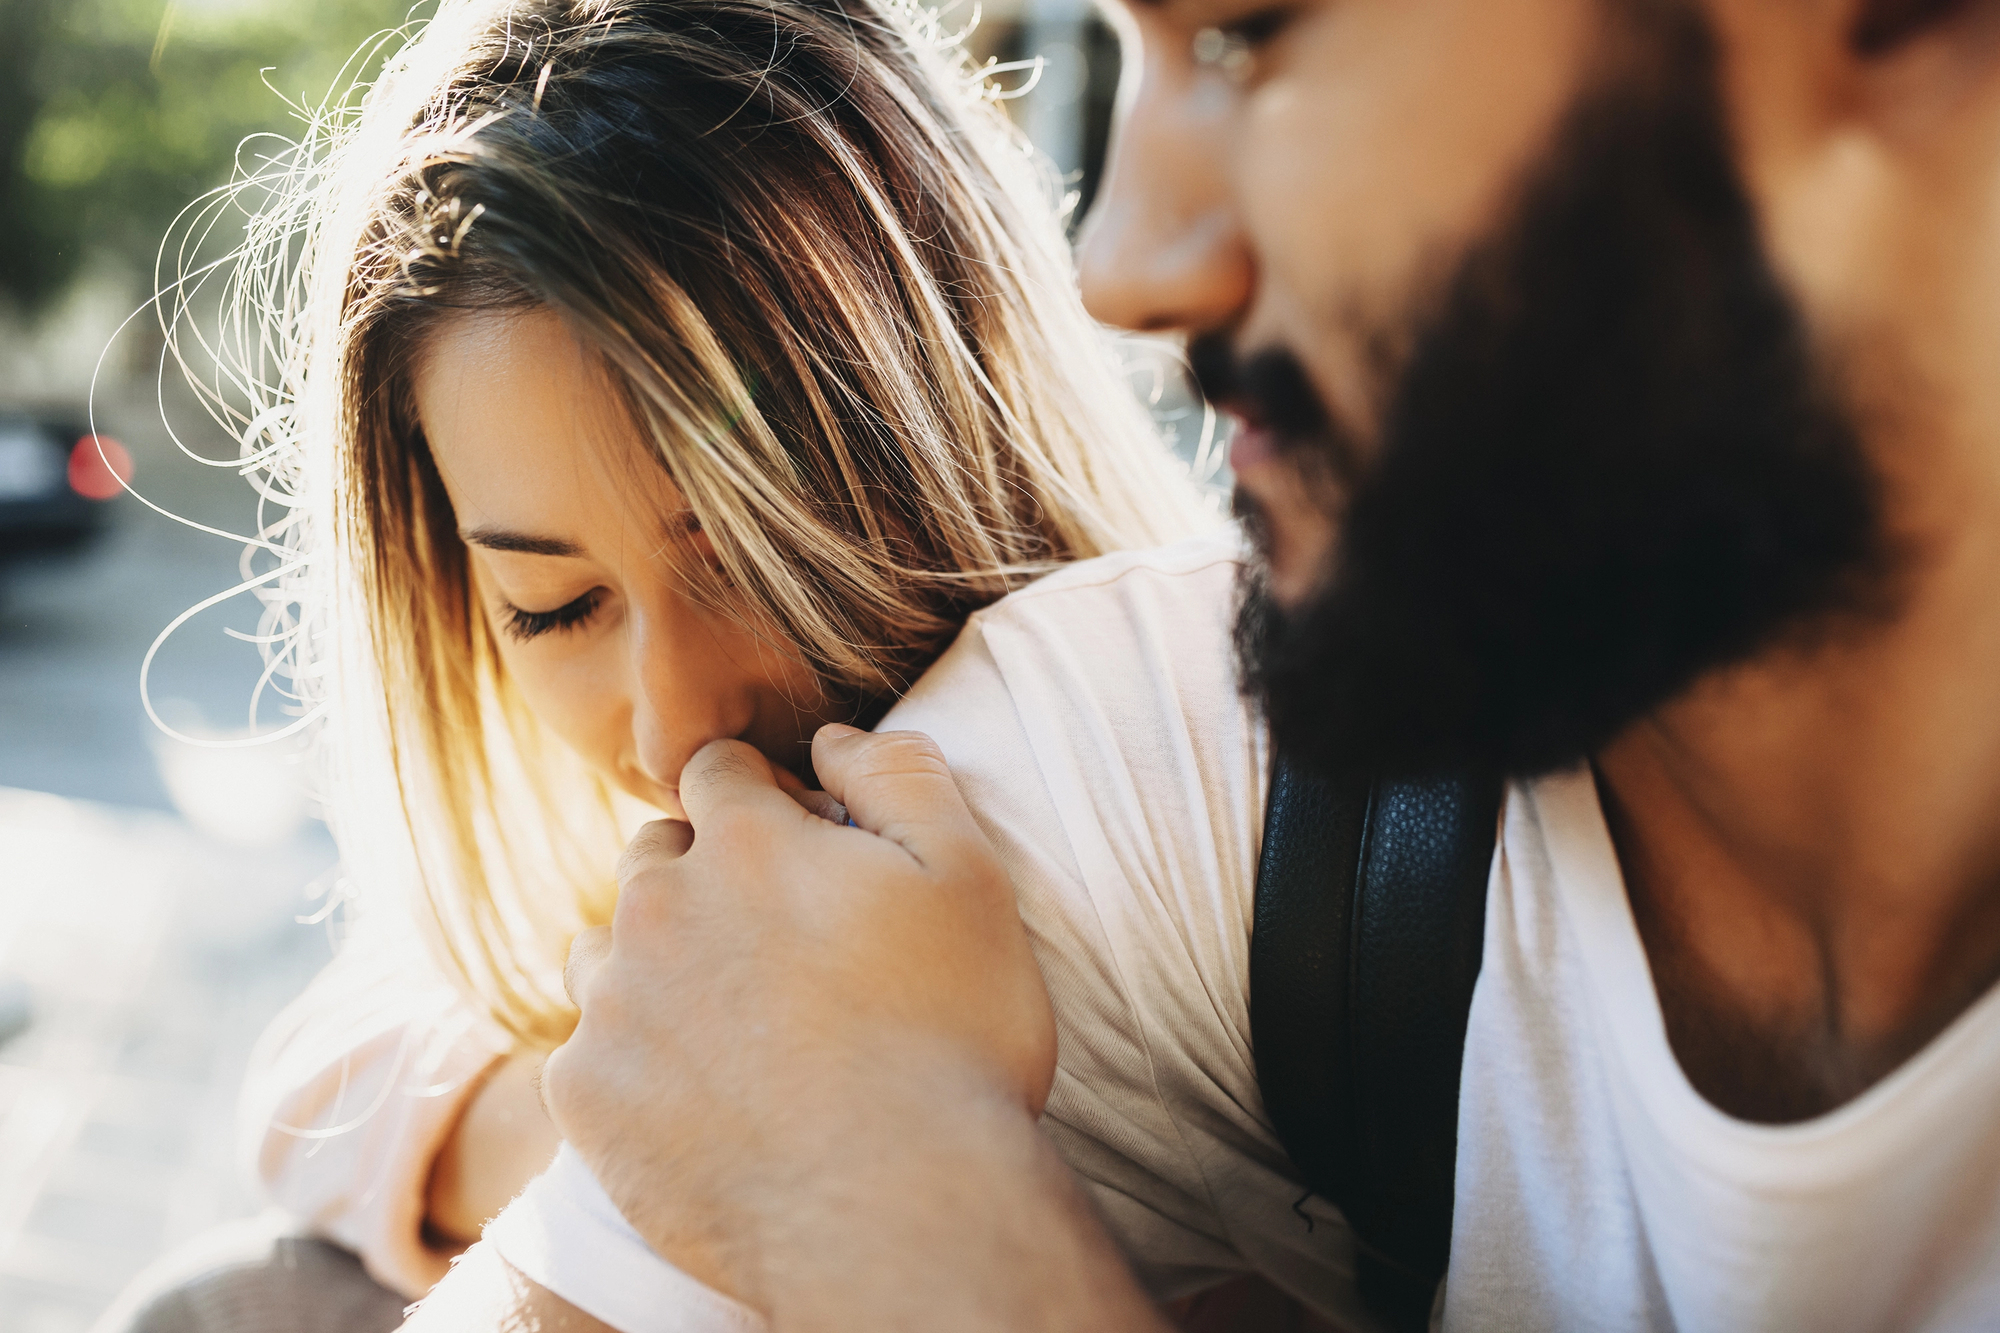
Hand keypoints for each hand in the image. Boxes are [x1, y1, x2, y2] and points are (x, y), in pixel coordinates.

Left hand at [542, 725, 1058, 1307]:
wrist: (903, 1212)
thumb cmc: (955, 1040)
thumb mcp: (969, 880)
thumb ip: (900, 779)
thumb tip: (834, 737)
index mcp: (746, 843)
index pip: (718, 771)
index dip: (762, 799)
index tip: (799, 847)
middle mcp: (658, 909)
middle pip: (654, 855)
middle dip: (703, 874)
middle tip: (775, 943)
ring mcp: (611, 1005)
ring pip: (606, 948)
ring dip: (655, 962)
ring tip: (733, 1021)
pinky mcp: (587, 1098)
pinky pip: (588, 1050)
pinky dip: (634, 1059)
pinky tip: (703, 1094)